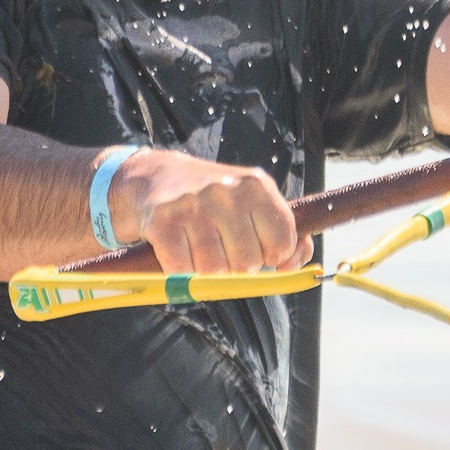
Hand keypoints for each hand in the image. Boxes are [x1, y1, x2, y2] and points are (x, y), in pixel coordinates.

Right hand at [109, 149, 311, 274]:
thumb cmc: (213, 201)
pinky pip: (182, 270)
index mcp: (257, 186)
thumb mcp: (253, 204)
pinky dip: (181, 272)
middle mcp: (227, 191)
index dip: (272, 257)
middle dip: (236, 267)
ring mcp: (194, 204)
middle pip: (248, 262)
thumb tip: (294, 263)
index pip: (283, 242)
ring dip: (206, 272)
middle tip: (222, 250)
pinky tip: (179, 253)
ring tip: (199, 250)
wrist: (155, 176)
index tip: (259, 251)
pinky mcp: (162, 221)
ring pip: (215, 271)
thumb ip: (285, 233)